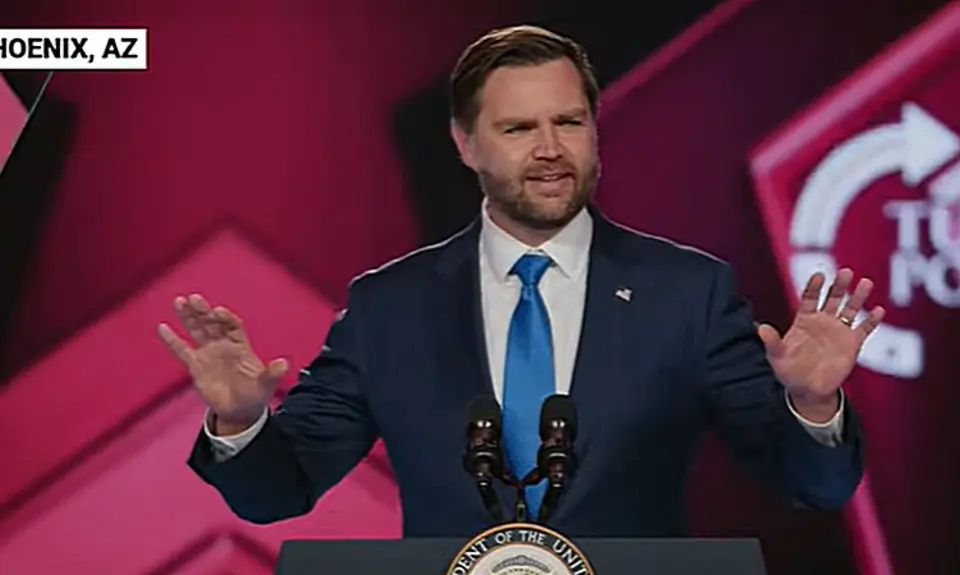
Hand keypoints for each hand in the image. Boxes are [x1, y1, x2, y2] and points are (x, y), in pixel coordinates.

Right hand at [157, 294, 287, 428]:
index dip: (225, 318)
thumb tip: (284, 364)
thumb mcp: (265, 385)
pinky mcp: (196, 365)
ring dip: (188, 317)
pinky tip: (163, 327)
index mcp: (240, 345)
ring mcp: (208, 353)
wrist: (240, 411)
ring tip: (179, 301)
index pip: (232, 326)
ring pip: (197, 330)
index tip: (217, 311)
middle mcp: (223, 344)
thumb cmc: (254, 395)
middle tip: (194, 298)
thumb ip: (271, 374)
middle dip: (204, 311)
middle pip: (212, 323)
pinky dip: (172, 340)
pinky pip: (182, 350)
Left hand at [756, 268, 883, 417]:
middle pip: (832, 298)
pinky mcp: (852, 343)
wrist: (808, 389)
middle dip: (839, 286)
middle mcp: (823, 321)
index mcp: (804, 320)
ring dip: (858, 297)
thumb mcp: (777, 356)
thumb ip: (772, 342)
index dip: (814, 287)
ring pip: (850, 309)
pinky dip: (871, 320)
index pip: (810, 298)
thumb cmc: (789, 371)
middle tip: (846, 272)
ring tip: (866, 283)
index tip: (819, 275)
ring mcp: (838, 331)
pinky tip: (879, 310)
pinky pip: (864, 329)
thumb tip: (760, 328)